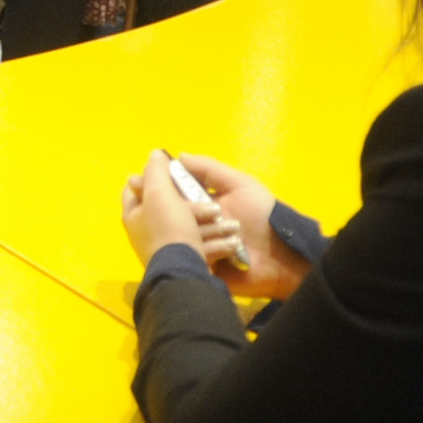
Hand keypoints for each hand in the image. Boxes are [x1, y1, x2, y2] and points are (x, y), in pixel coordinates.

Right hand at [128, 153, 309, 299]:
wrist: (284, 257)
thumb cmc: (263, 216)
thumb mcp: (241, 185)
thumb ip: (210, 169)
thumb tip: (177, 157)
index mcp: (204, 201)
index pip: (174, 190)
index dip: (156, 184)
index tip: (138, 180)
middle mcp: (197, 221)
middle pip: (168, 212)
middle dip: (155, 207)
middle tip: (145, 205)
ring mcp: (198, 244)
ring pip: (176, 233)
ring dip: (179, 228)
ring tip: (179, 226)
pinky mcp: (202, 265)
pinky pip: (187, 256)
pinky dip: (186, 251)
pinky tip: (182, 246)